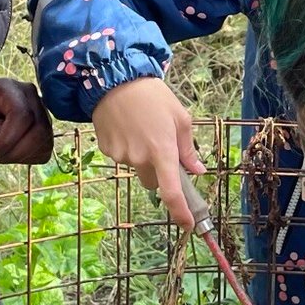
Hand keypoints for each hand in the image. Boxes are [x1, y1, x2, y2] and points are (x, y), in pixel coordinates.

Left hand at [0, 78, 53, 164]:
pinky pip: (45, 151)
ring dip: (18, 156)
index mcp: (9, 88)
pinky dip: (26, 159)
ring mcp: (42, 114)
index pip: (21, 114)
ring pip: (44, 142)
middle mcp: (31, 97)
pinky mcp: (46, 131)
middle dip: (14, 151)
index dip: (7, 139)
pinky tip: (10, 153)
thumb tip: (4, 148)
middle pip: (38, 128)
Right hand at [91, 76, 204, 225]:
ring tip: (141, 128)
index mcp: (163, 151)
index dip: (180, 212)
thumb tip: (198, 170)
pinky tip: (127, 127)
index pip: (172, 191)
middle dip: (159, 172)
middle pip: (153, 182)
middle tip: (160, 146)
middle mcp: (141, 158)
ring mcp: (121, 156)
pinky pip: (122, 158)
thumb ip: (188, 149)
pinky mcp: (107, 150)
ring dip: (142, 158)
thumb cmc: (154, 96)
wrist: (114, 79)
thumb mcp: (180, 118)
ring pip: (137, 168)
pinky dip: (127, 148)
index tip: (188, 225)